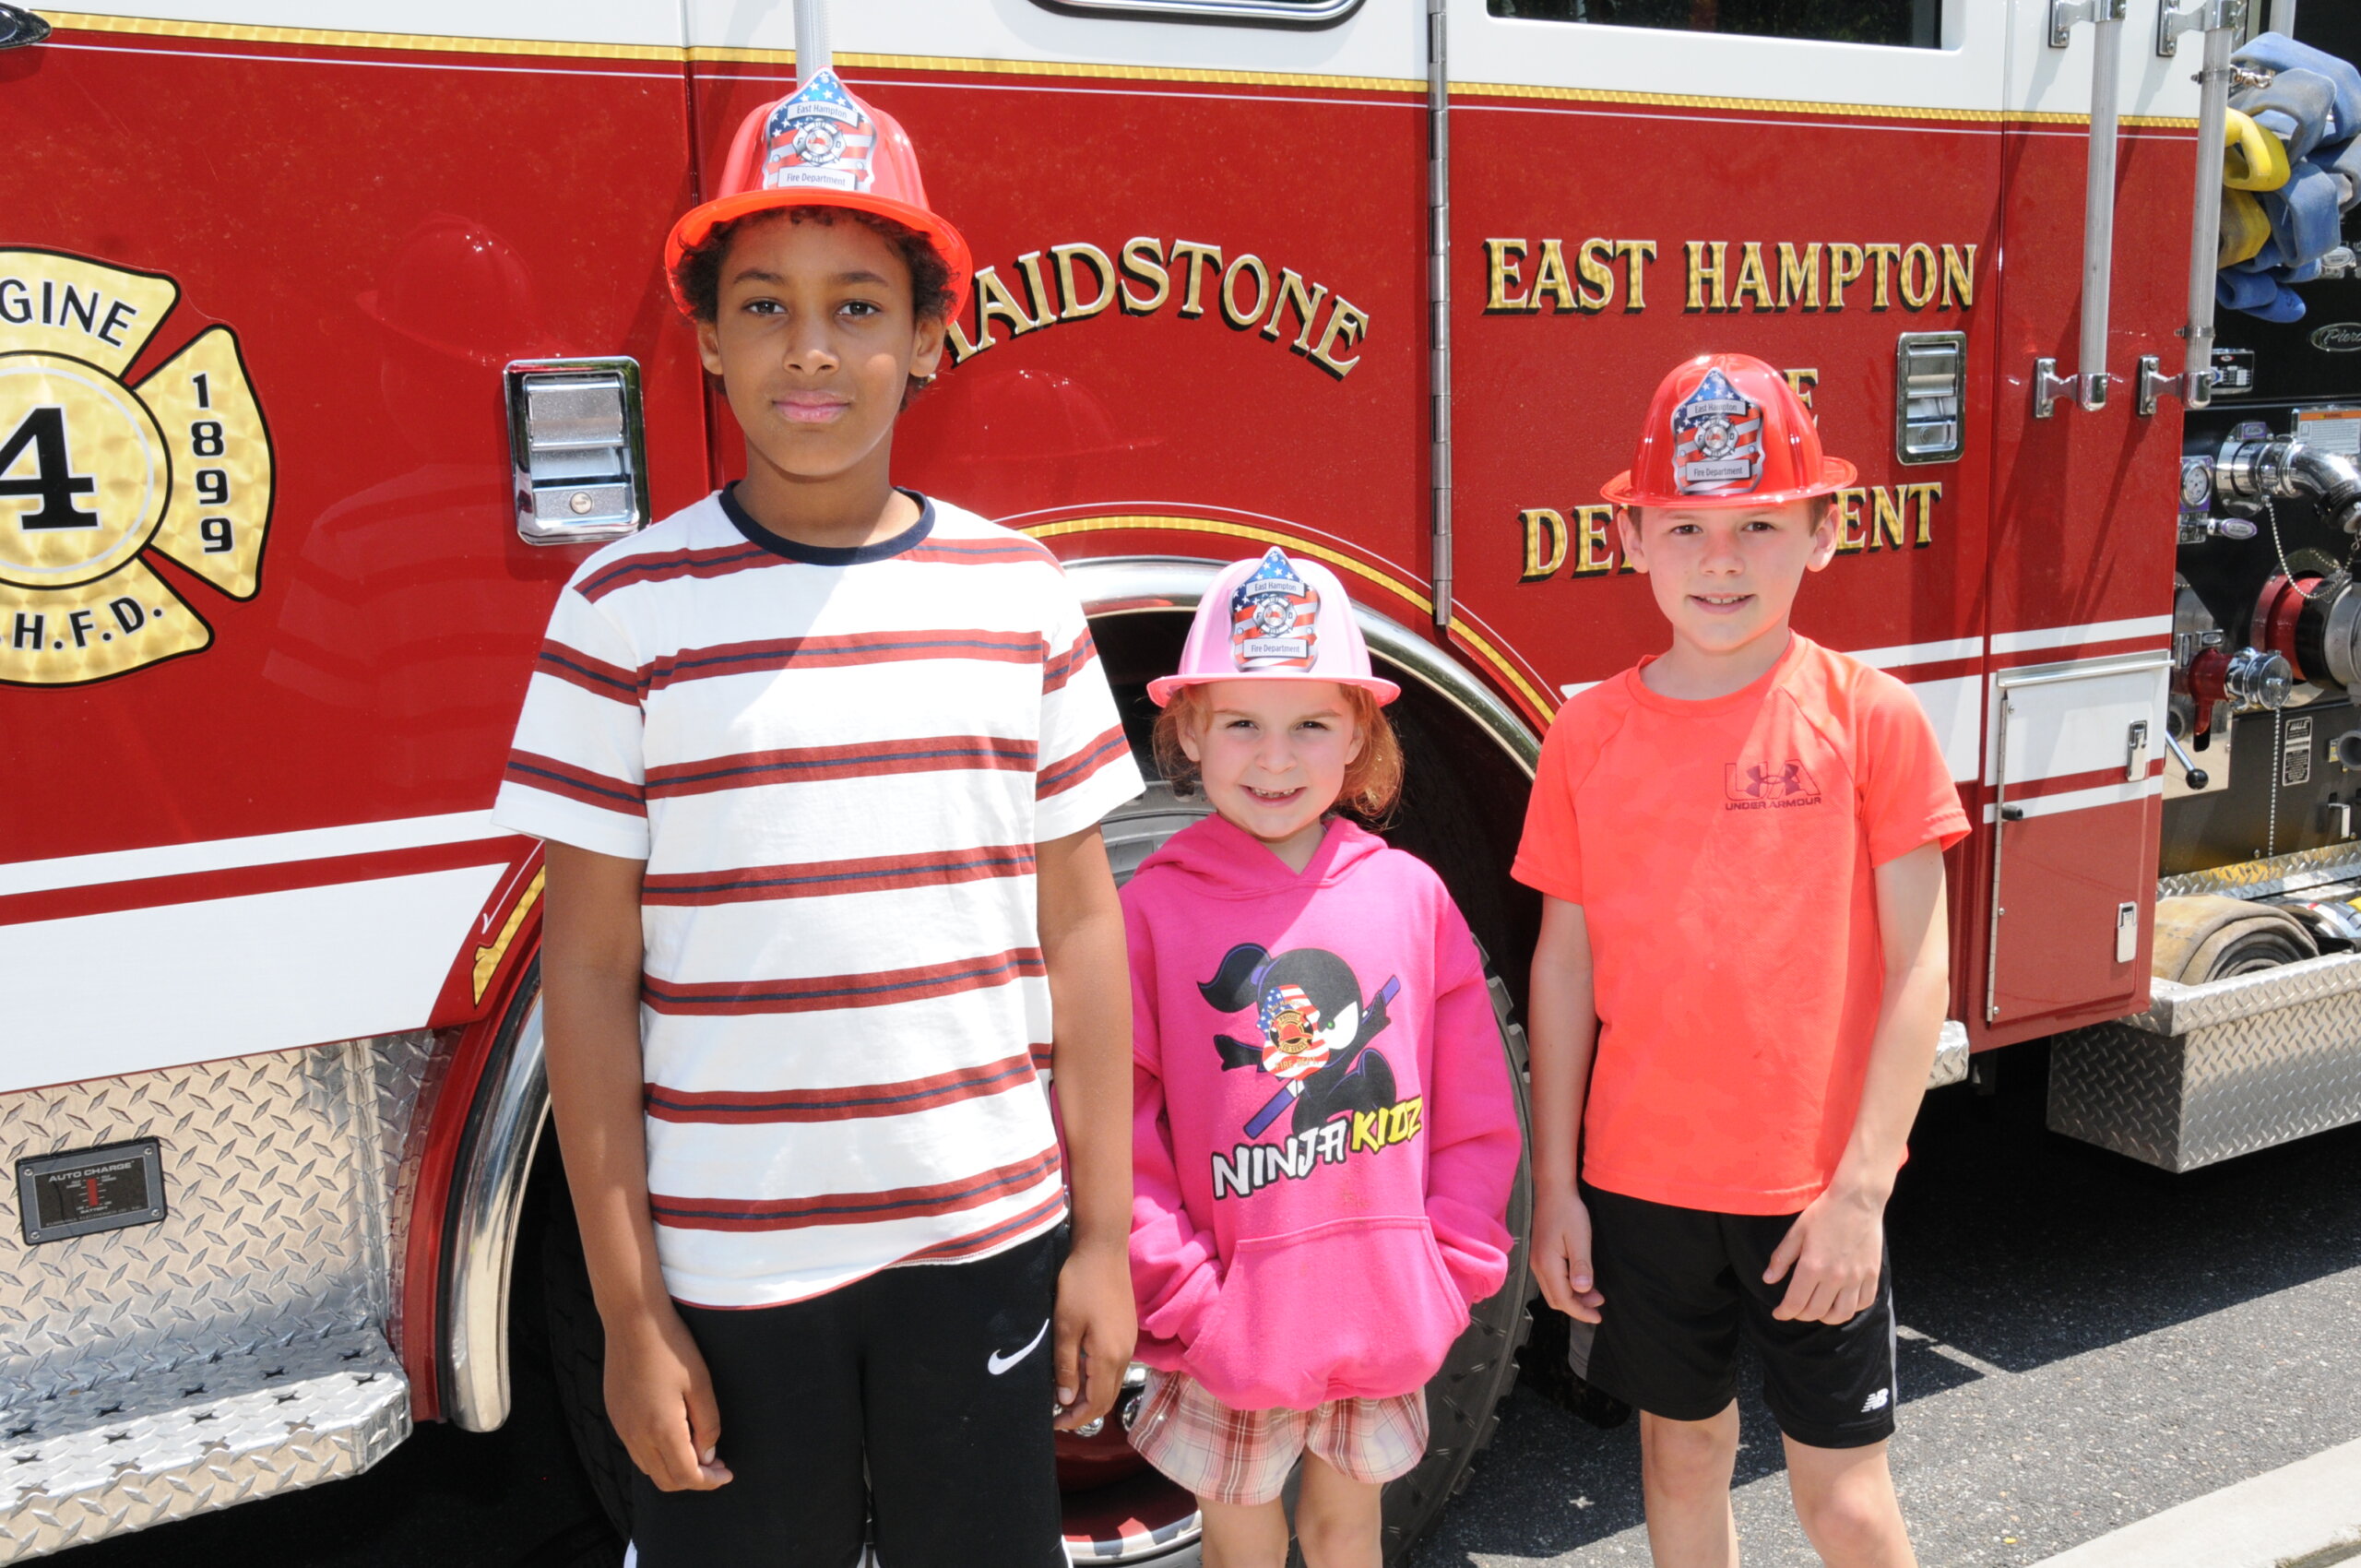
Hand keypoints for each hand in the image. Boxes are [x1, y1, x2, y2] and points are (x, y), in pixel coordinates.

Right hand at [604, 1303, 732, 1490]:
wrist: (632, 1320)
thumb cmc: (672, 1348)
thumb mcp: (701, 1384)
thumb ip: (707, 1424)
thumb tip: (708, 1454)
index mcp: (661, 1429)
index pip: (686, 1476)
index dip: (709, 1482)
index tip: (727, 1474)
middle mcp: (637, 1435)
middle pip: (666, 1480)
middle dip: (693, 1480)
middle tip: (716, 1465)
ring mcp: (622, 1427)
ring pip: (649, 1468)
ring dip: (674, 1469)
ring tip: (697, 1451)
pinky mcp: (615, 1415)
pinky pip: (636, 1451)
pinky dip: (657, 1456)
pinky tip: (674, 1436)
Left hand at [1052, 1239, 1136, 1430]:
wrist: (1103, 1249)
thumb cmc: (1079, 1285)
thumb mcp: (1064, 1327)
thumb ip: (1066, 1366)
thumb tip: (1065, 1400)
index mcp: (1109, 1356)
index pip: (1097, 1403)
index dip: (1076, 1419)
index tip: (1054, 1423)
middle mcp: (1125, 1354)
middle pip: (1108, 1398)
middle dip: (1083, 1411)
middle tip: (1057, 1414)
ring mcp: (1129, 1342)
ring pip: (1112, 1383)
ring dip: (1091, 1395)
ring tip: (1065, 1395)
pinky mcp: (1127, 1331)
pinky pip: (1115, 1367)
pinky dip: (1097, 1378)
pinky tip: (1080, 1370)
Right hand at [1529, 1182, 1604, 1323]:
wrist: (1553, 1191)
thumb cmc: (1568, 1211)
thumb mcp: (1580, 1238)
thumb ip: (1581, 1266)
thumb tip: (1582, 1290)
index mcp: (1547, 1264)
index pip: (1563, 1299)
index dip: (1580, 1311)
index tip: (1598, 1316)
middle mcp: (1538, 1266)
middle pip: (1555, 1299)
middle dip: (1577, 1307)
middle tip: (1599, 1306)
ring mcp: (1537, 1261)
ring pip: (1553, 1291)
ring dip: (1572, 1298)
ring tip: (1594, 1295)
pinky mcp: (1540, 1255)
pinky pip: (1551, 1281)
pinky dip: (1566, 1288)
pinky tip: (1580, 1282)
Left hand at [1765, 1183, 1884, 1323]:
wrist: (1858, 1200)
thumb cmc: (1824, 1213)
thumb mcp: (1796, 1232)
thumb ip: (1781, 1258)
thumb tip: (1768, 1280)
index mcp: (1813, 1266)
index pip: (1796, 1303)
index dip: (1784, 1312)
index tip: (1778, 1313)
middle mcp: (1835, 1277)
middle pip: (1816, 1312)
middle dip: (1801, 1315)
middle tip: (1795, 1310)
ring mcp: (1857, 1278)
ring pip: (1842, 1314)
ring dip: (1826, 1318)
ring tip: (1818, 1311)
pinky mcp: (1872, 1275)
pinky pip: (1864, 1303)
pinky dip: (1852, 1309)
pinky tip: (1842, 1302)